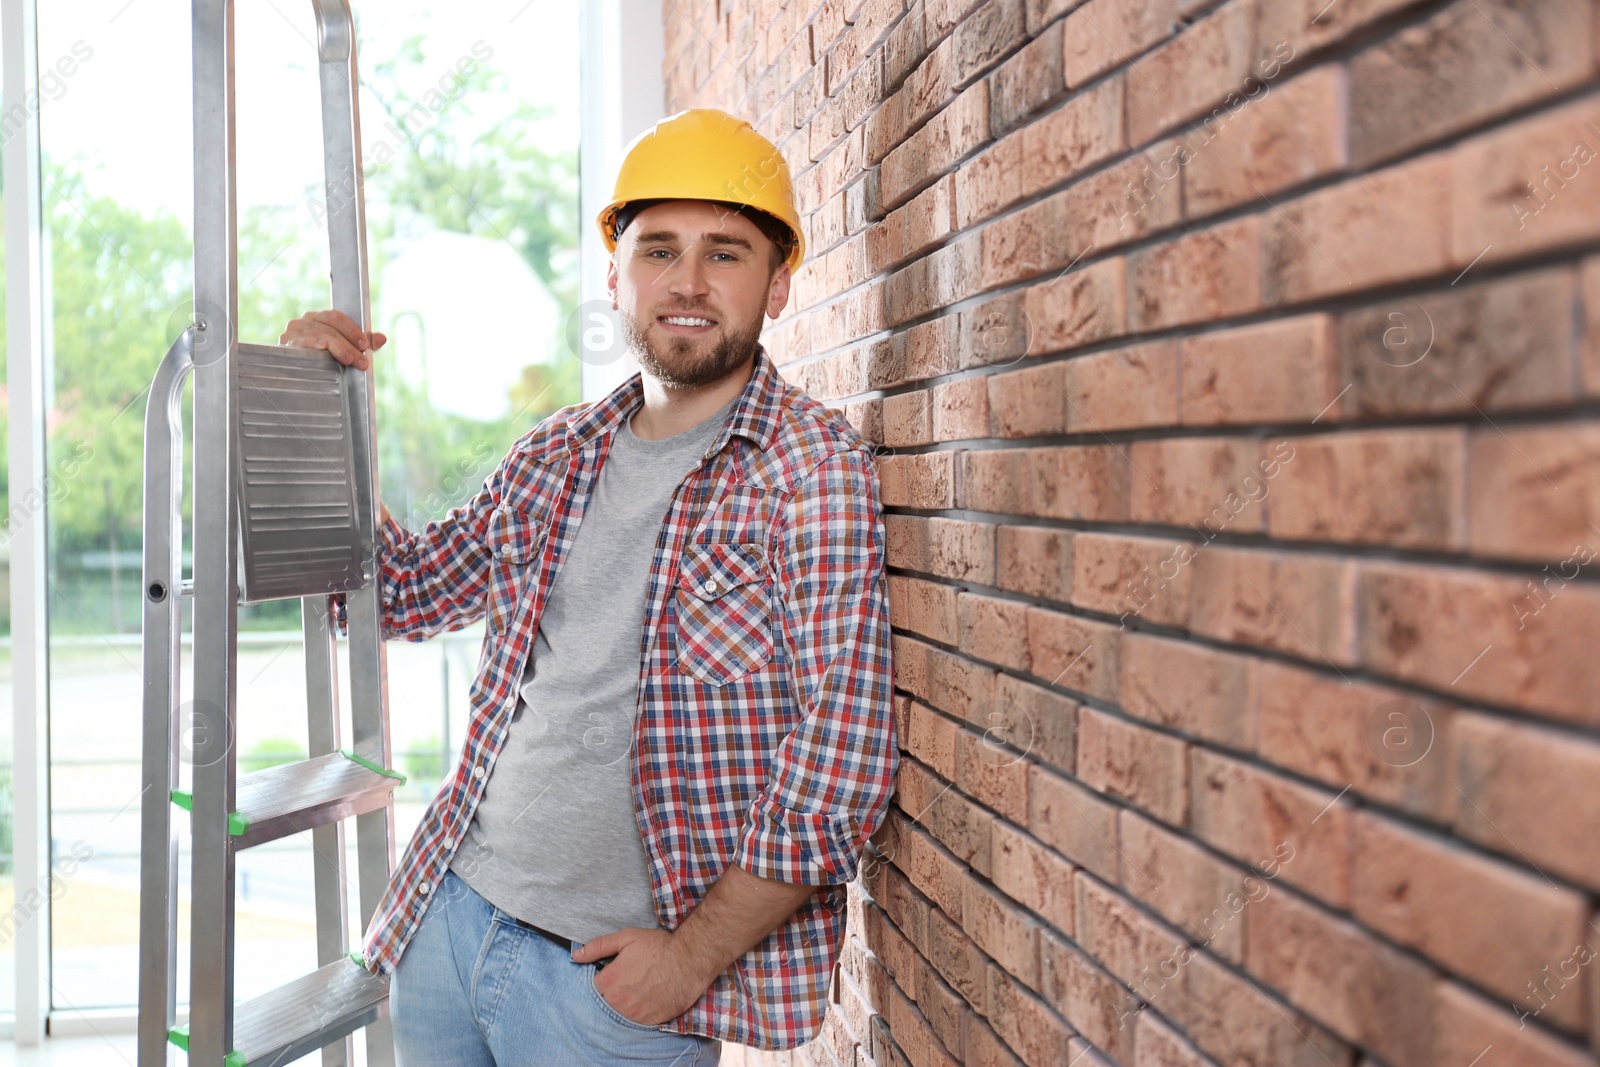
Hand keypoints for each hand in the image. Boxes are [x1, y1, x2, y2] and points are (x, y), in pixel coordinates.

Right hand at [279, 309, 386, 371]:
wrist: (292, 373)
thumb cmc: (319, 358)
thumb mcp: (342, 349)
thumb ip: (360, 343)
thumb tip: (382, 338)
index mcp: (318, 317)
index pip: (335, 317)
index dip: (352, 329)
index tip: (366, 344)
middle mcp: (304, 321)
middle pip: (330, 328)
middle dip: (349, 345)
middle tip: (363, 361)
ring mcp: (293, 331)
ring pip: (320, 335)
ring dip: (338, 348)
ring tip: (350, 360)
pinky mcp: (286, 343)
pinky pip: (301, 341)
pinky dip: (313, 343)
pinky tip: (324, 347)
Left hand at [571, 927, 713, 1026]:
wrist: (689, 960)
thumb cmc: (658, 947)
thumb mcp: (626, 938)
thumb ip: (598, 947)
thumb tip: (576, 956)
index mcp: (608, 980)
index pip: (593, 986)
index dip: (604, 978)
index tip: (614, 972)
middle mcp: (617, 1001)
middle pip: (605, 1002)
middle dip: (612, 991)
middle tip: (629, 980)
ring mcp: (633, 1014)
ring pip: (619, 1013)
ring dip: (624, 1004)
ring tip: (638, 989)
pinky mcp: (648, 1021)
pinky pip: (635, 1022)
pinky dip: (638, 1013)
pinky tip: (647, 998)